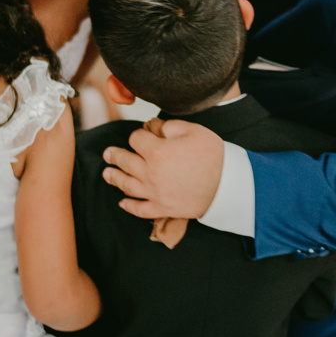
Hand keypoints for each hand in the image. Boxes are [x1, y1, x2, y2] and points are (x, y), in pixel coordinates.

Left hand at [102, 118, 223, 219]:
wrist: (228, 185)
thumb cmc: (212, 155)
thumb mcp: (192, 130)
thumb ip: (168, 126)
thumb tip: (153, 128)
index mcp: (157, 151)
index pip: (136, 139)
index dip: (139, 134)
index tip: (143, 134)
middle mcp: (150, 173)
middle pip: (125, 161)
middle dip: (114, 155)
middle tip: (107, 154)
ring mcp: (155, 193)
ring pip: (127, 185)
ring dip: (114, 178)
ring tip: (107, 174)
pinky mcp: (162, 208)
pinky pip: (140, 209)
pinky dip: (129, 206)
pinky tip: (122, 202)